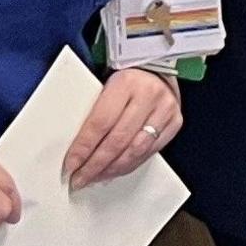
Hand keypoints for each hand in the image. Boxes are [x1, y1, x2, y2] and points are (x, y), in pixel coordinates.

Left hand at [62, 67, 184, 186]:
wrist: (157, 67)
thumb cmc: (126, 77)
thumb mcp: (105, 84)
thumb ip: (92, 111)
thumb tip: (74, 147)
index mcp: (126, 83)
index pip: (100, 123)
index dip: (83, 148)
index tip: (71, 164)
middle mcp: (149, 95)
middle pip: (117, 141)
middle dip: (95, 165)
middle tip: (80, 178)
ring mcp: (165, 110)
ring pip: (135, 150)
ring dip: (112, 169)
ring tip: (95, 177)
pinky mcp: (175, 122)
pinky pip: (150, 152)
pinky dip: (130, 164)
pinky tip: (115, 170)